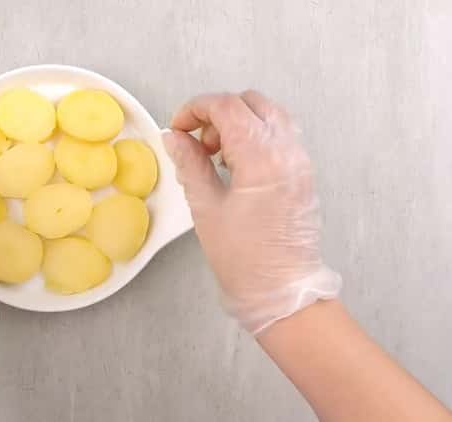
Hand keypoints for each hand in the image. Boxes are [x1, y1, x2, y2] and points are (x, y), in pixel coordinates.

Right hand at [162, 91, 341, 333]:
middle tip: (196, 142)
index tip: (178, 128)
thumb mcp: (206, 208)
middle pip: (250, 102)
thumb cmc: (244, 258)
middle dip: (217, 112)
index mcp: (262, 158)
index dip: (196, 108)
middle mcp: (287, 151)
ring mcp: (300, 160)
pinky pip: (280, 134)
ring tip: (215, 154)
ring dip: (238, 122)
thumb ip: (190, 164)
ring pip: (268, 114)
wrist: (282, 291)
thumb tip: (175, 138)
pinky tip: (236, 163)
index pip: (227, 107)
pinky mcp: (303, 173)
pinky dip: (255, 135)